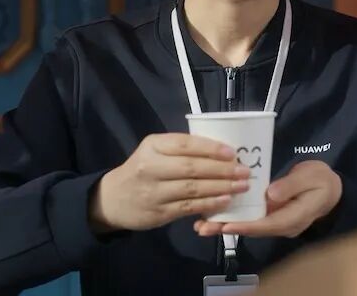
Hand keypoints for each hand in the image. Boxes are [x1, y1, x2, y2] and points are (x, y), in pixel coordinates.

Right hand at [89, 133, 250, 231]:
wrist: (112, 199)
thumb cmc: (141, 169)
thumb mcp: (153, 151)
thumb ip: (180, 150)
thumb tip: (221, 151)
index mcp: (153, 145)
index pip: (185, 144)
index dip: (210, 148)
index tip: (232, 152)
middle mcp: (151, 167)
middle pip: (191, 167)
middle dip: (222, 170)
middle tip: (244, 171)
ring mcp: (154, 191)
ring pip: (193, 189)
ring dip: (220, 187)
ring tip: (241, 186)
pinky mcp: (159, 212)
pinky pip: (189, 207)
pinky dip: (209, 204)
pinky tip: (225, 201)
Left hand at [193, 160, 341, 237]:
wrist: (329, 188)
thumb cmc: (321, 180)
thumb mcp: (312, 177)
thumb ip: (291, 185)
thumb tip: (270, 194)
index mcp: (295, 217)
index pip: (268, 224)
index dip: (246, 226)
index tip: (226, 225)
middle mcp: (282, 224)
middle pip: (253, 229)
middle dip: (227, 228)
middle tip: (203, 228)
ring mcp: (274, 220)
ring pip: (248, 225)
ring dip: (224, 224)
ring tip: (201, 225)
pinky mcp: (269, 214)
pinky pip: (249, 218)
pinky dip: (231, 216)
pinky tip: (213, 213)